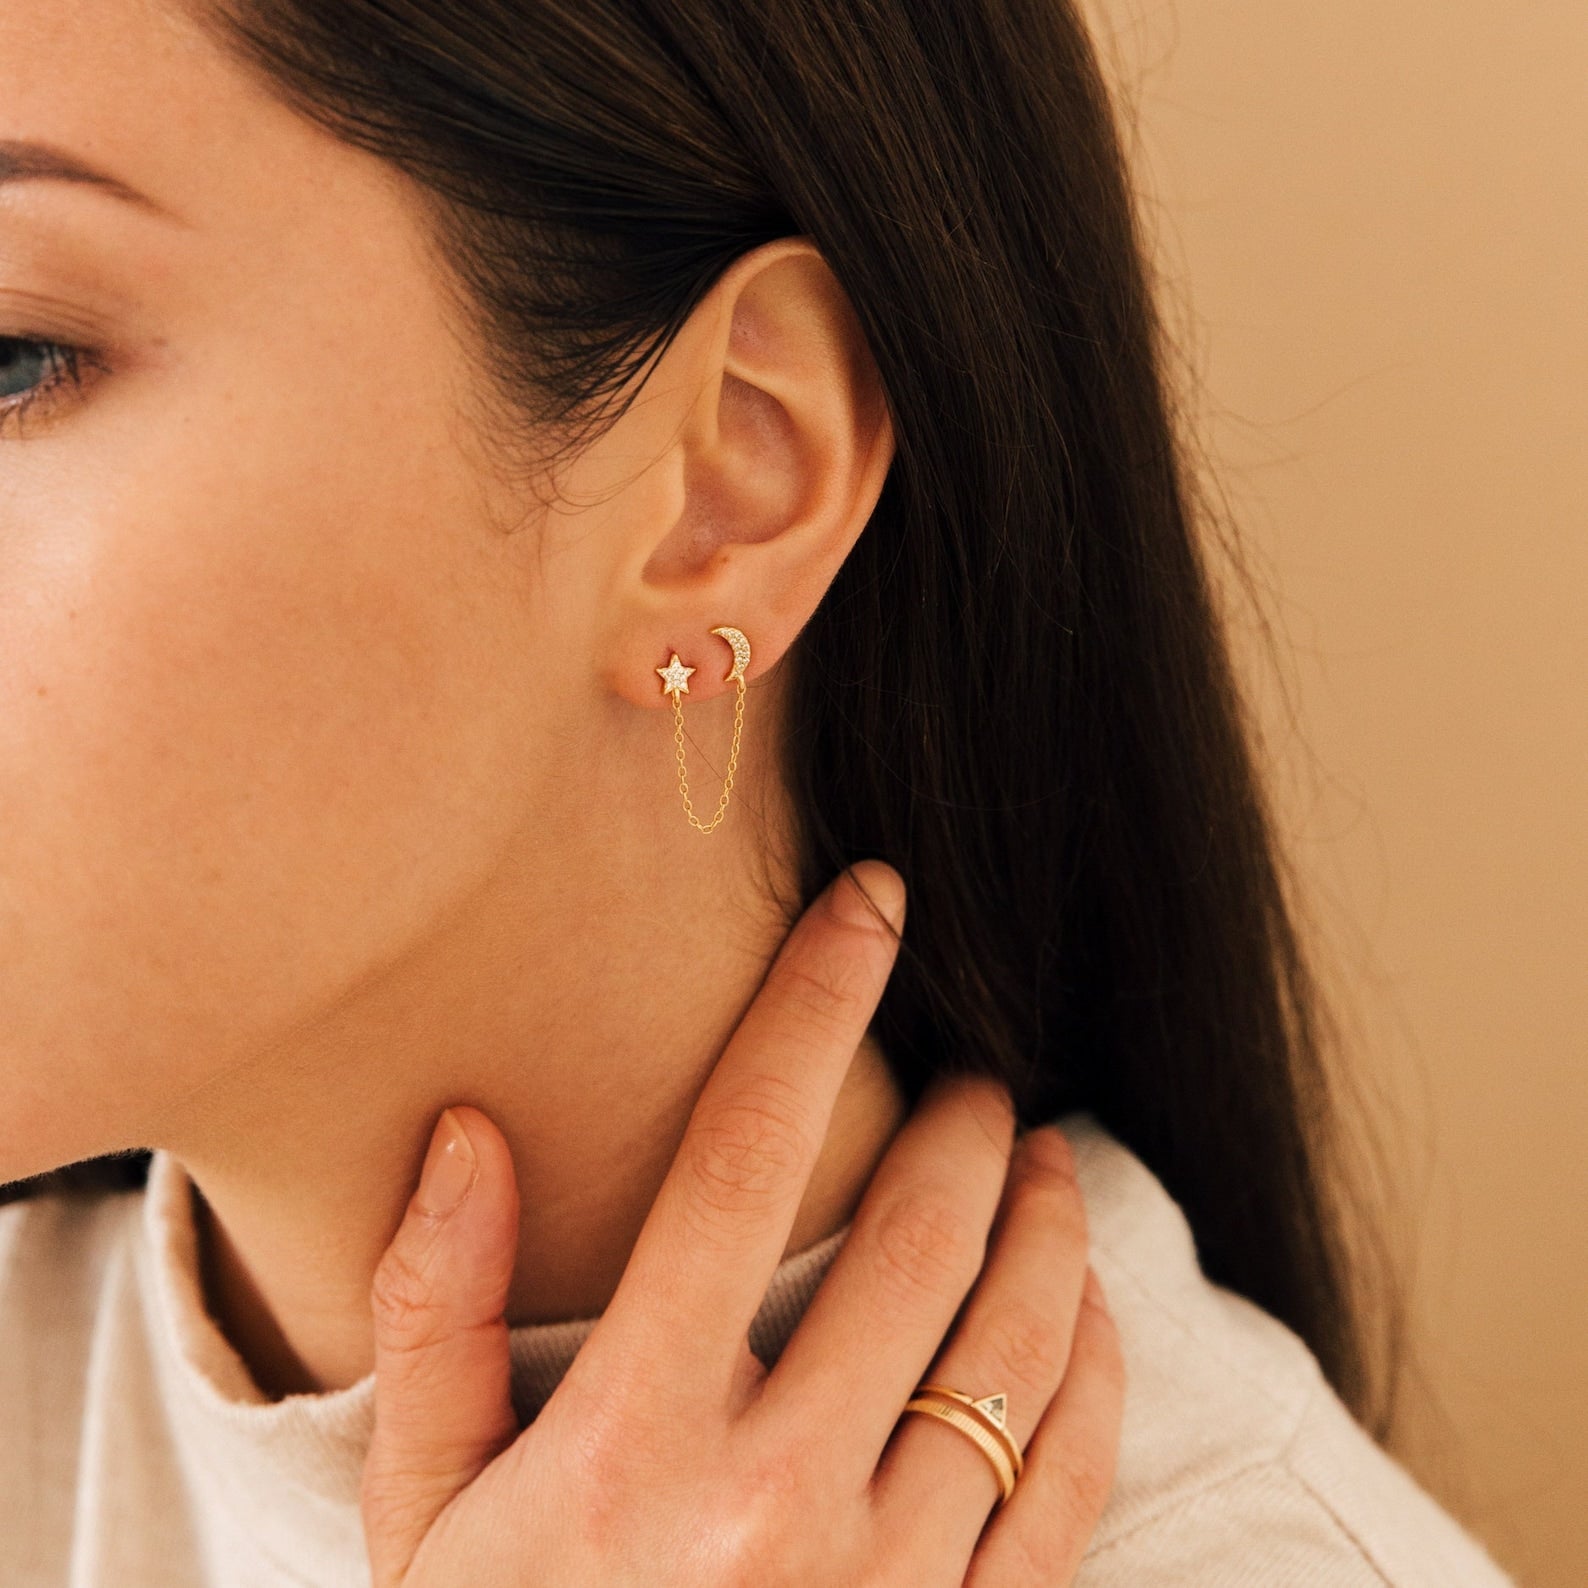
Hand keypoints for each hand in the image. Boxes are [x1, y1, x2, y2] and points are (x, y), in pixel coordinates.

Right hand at [360, 860, 1124, 1585]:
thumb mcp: (422, 1514)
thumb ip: (432, 1318)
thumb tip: (469, 1132)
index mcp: (635, 1436)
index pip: (742, 1156)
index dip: (812, 1004)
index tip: (871, 903)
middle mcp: (773, 1496)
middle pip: (911, 1239)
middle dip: (958, 1124)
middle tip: (969, 1078)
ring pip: (1009, 1349)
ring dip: (1042, 1226)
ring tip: (1042, 1157)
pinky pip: (1062, 1492)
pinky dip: (1090, 1375)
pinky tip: (1085, 1311)